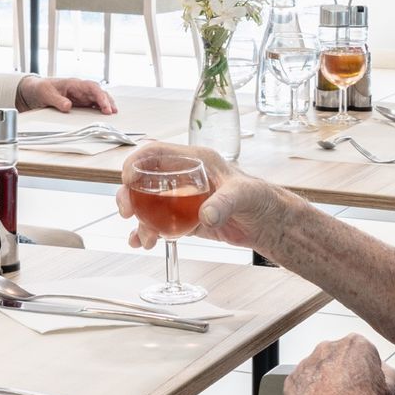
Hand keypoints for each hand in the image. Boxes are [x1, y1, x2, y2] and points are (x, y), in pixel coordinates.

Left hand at [16, 75, 114, 114]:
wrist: (35, 90)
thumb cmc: (41, 88)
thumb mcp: (46, 94)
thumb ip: (57, 100)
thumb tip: (68, 106)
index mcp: (74, 84)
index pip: (92, 87)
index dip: (100, 96)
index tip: (105, 106)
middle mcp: (80, 89)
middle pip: (98, 92)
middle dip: (107, 101)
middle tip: (112, 112)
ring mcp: (81, 96)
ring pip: (98, 98)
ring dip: (106, 104)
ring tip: (113, 114)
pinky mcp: (80, 103)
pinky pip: (93, 104)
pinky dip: (100, 109)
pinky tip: (104, 115)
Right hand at [115, 141, 269, 252]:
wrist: (268, 223)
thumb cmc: (260, 199)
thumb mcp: (243, 196)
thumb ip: (224, 204)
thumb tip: (206, 215)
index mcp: (196, 161)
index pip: (157, 152)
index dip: (137, 162)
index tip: (128, 179)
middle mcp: (184, 177)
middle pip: (145, 180)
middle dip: (129, 194)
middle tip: (127, 211)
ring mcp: (182, 199)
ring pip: (148, 204)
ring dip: (139, 220)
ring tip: (142, 238)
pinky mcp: (184, 219)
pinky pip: (159, 223)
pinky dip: (147, 232)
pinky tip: (141, 242)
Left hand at [282, 334, 394, 394]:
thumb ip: (390, 375)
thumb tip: (385, 373)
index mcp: (356, 346)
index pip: (369, 354)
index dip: (372, 374)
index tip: (371, 388)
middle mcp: (328, 348)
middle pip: (344, 359)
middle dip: (349, 374)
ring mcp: (307, 364)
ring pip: (323, 370)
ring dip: (330, 383)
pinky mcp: (292, 380)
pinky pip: (306, 383)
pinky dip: (313, 393)